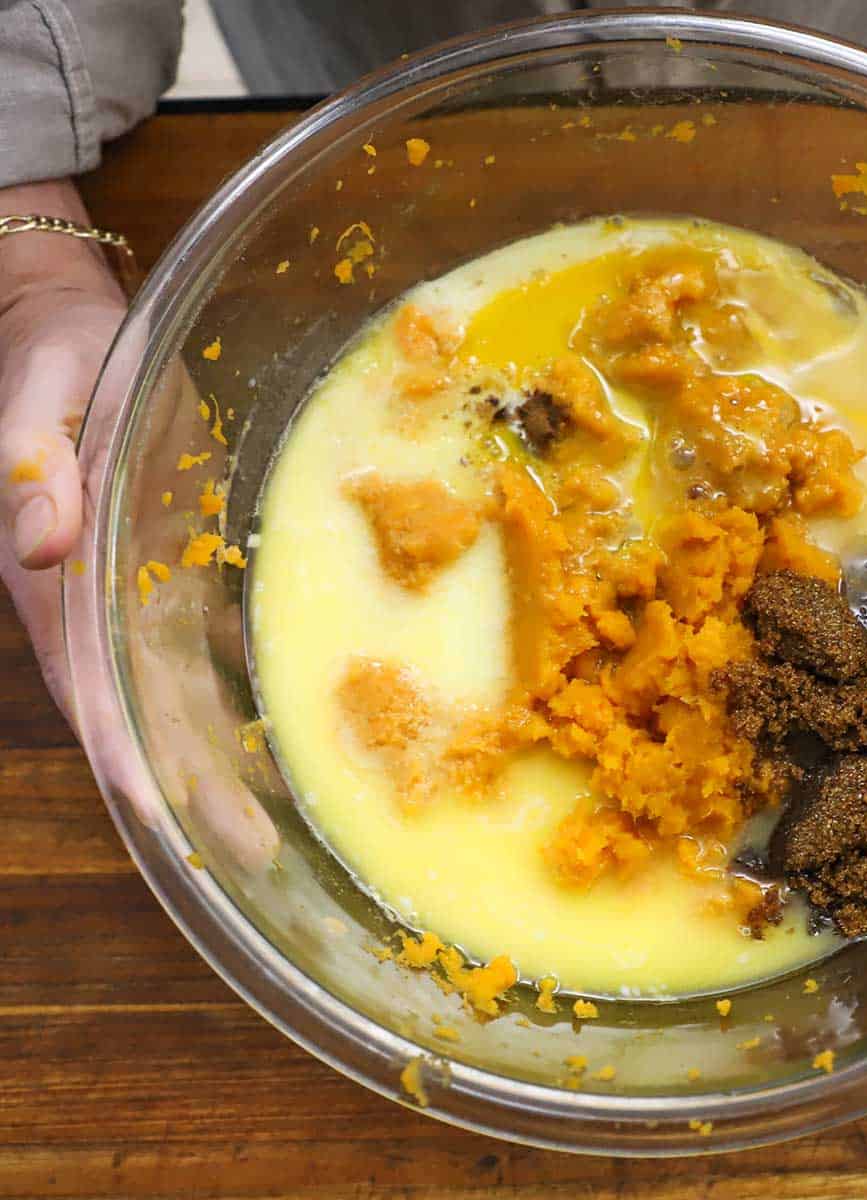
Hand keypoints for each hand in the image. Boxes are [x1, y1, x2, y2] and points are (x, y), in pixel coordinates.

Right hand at [0, 180, 279, 870]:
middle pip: (142, 712)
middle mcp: (93, 603)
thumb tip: (42, 543)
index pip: (87, 682)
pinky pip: (208, 636)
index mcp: (54, 577)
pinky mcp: (172, 563)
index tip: (163, 816)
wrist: (72, 328)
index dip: (123, 750)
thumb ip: (32, 470)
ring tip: (267, 822)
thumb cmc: (48, 360)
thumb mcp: (34, 400)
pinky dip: (241, 678)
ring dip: (220, 753)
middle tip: (244, 854)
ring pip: (179, 689)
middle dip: (187, 784)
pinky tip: (284, 720)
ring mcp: (134, 590)